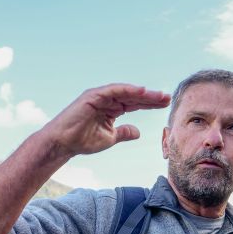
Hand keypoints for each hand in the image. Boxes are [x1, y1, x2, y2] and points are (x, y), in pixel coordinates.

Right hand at [36, 84, 169, 157]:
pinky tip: (142, 91)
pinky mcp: (93, 95)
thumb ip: (124, 133)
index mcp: (112, 109)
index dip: (150, 104)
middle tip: (168, 97)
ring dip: (143, 93)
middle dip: (151, 97)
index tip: (166, 105)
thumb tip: (138, 132)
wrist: (63, 144)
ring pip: (126, 92)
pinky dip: (128, 90)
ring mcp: (100, 96)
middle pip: (134, 97)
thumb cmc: (83, 141)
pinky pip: (114, 90)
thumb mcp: (110, 138)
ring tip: (159, 95)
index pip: (135, 104)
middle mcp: (107, 100)